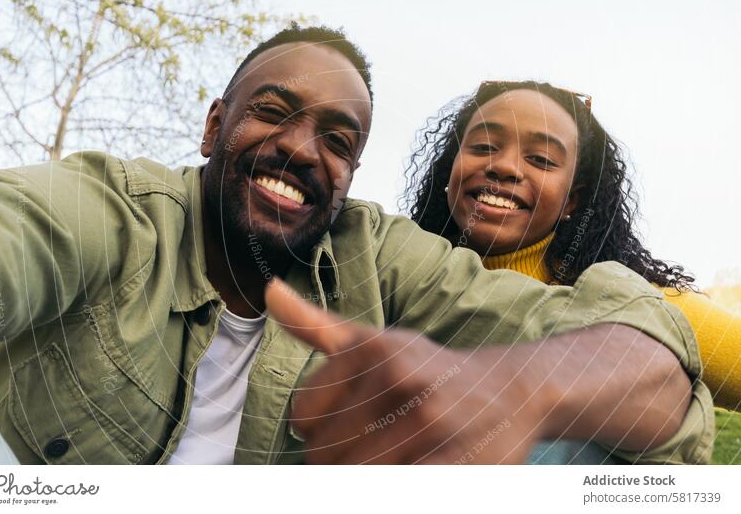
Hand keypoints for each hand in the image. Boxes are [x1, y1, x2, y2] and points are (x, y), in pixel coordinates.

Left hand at [265, 278, 551, 463]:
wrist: (509, 390)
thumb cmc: (428, 367)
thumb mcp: (373, 339)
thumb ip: (315, 324)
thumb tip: (269, 291)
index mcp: (371, 349)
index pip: (302, 417)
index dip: (317, 430)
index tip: (348, 421)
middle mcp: (397, 377)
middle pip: (323, 454)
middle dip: (339, 458)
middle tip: (374, 442)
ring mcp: (426, 418)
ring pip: (352, 477)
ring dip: (367, 475)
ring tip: (395, 455)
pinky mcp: (452, 460)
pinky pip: (393, 488)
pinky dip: (394, 482)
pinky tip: (413, 465)